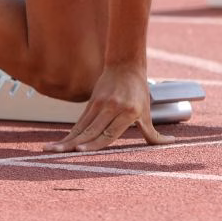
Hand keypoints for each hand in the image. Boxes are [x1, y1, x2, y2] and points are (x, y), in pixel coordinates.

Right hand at [44, 63, 176, 152]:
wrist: (126, 65)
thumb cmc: (139, 92)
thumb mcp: (147, 112)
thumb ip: (153, 133)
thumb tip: (171, 142)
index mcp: (127, 113)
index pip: (107, 133)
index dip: (93, 143)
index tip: (79, 151)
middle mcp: (111, 109)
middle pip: (90, 131)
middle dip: (73, 145)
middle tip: (57, 155)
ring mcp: (99, 105)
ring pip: (81, 127)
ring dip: (65, 140)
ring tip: (50, 151)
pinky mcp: (91, 103)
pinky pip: (80, 122)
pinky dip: (70, 134)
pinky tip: (59, 144)